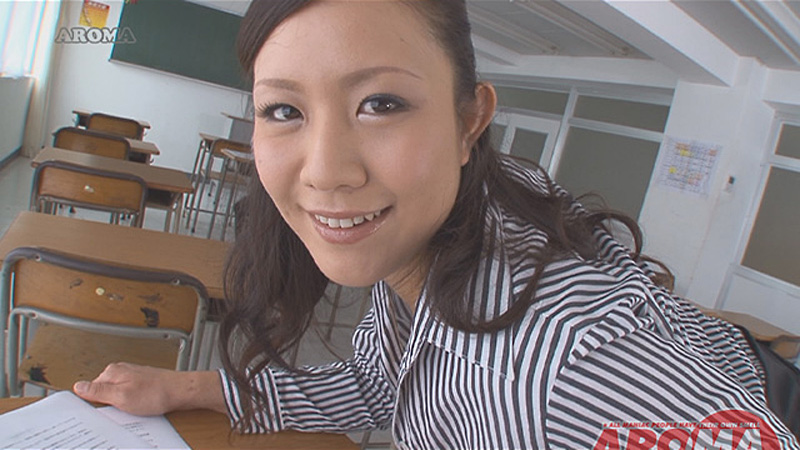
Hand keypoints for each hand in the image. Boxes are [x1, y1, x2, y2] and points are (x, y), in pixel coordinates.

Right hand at [73, 362, 224, 415]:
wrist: (180, 391)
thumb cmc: (156, 393)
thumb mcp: (121, 396)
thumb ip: (98, 391)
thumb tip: (79, 386)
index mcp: (112, 372)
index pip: (90, 388)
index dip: (93, 403)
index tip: (100, 411)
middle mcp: (121, 370)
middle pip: (103, 391)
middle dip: (108, 403)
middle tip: (119, 410)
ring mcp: (131, 375)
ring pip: (116, 394)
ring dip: (121, 404)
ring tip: (133, 408)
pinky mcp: (140, 382)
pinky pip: (128, 394)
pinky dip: (131, 402)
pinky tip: (139, 406)